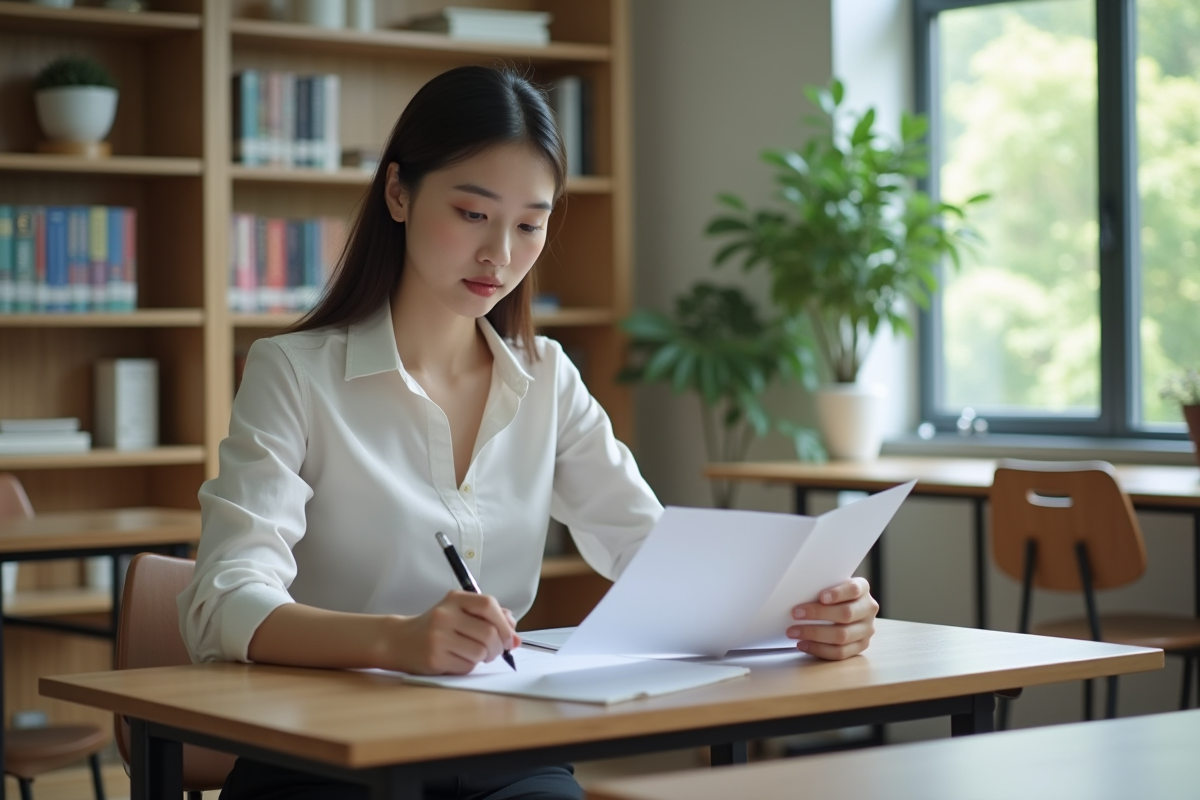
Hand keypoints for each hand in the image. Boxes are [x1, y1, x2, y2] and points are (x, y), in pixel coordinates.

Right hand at [386, 590, 520, 674]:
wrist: (399, 640)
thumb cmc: (435, 627)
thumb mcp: (459, 613)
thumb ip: (489, 618)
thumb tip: (516, 636)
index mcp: (455, 599)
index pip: (488, 605)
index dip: (504, 623)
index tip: (509, 637)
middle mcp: (445, 615)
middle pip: (488, 633)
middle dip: (498, 647)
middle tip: (495, 651)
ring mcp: (438, 636)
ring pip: (480, 652)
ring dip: (484, 658)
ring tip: (475, 655)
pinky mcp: (434, 657)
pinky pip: (467, 666)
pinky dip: (469, 666)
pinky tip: (458, 660)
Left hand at [786, 577, 877, 660]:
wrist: (843, 607)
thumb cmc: (831, 595)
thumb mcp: (830, 585)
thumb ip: (821, 586)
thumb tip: (797, 592)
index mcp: (863, 588)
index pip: (853, 589)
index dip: (838, 593)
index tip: (821, 597)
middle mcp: (868, 608)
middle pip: (846, 614)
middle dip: (818, 614)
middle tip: (796, 614)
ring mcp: (867, 629)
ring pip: (842, 636)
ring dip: (814, 634)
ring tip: (794, 632)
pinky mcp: (861, 645)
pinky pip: (840, 652)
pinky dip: (819, 649)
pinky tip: (803, 644)